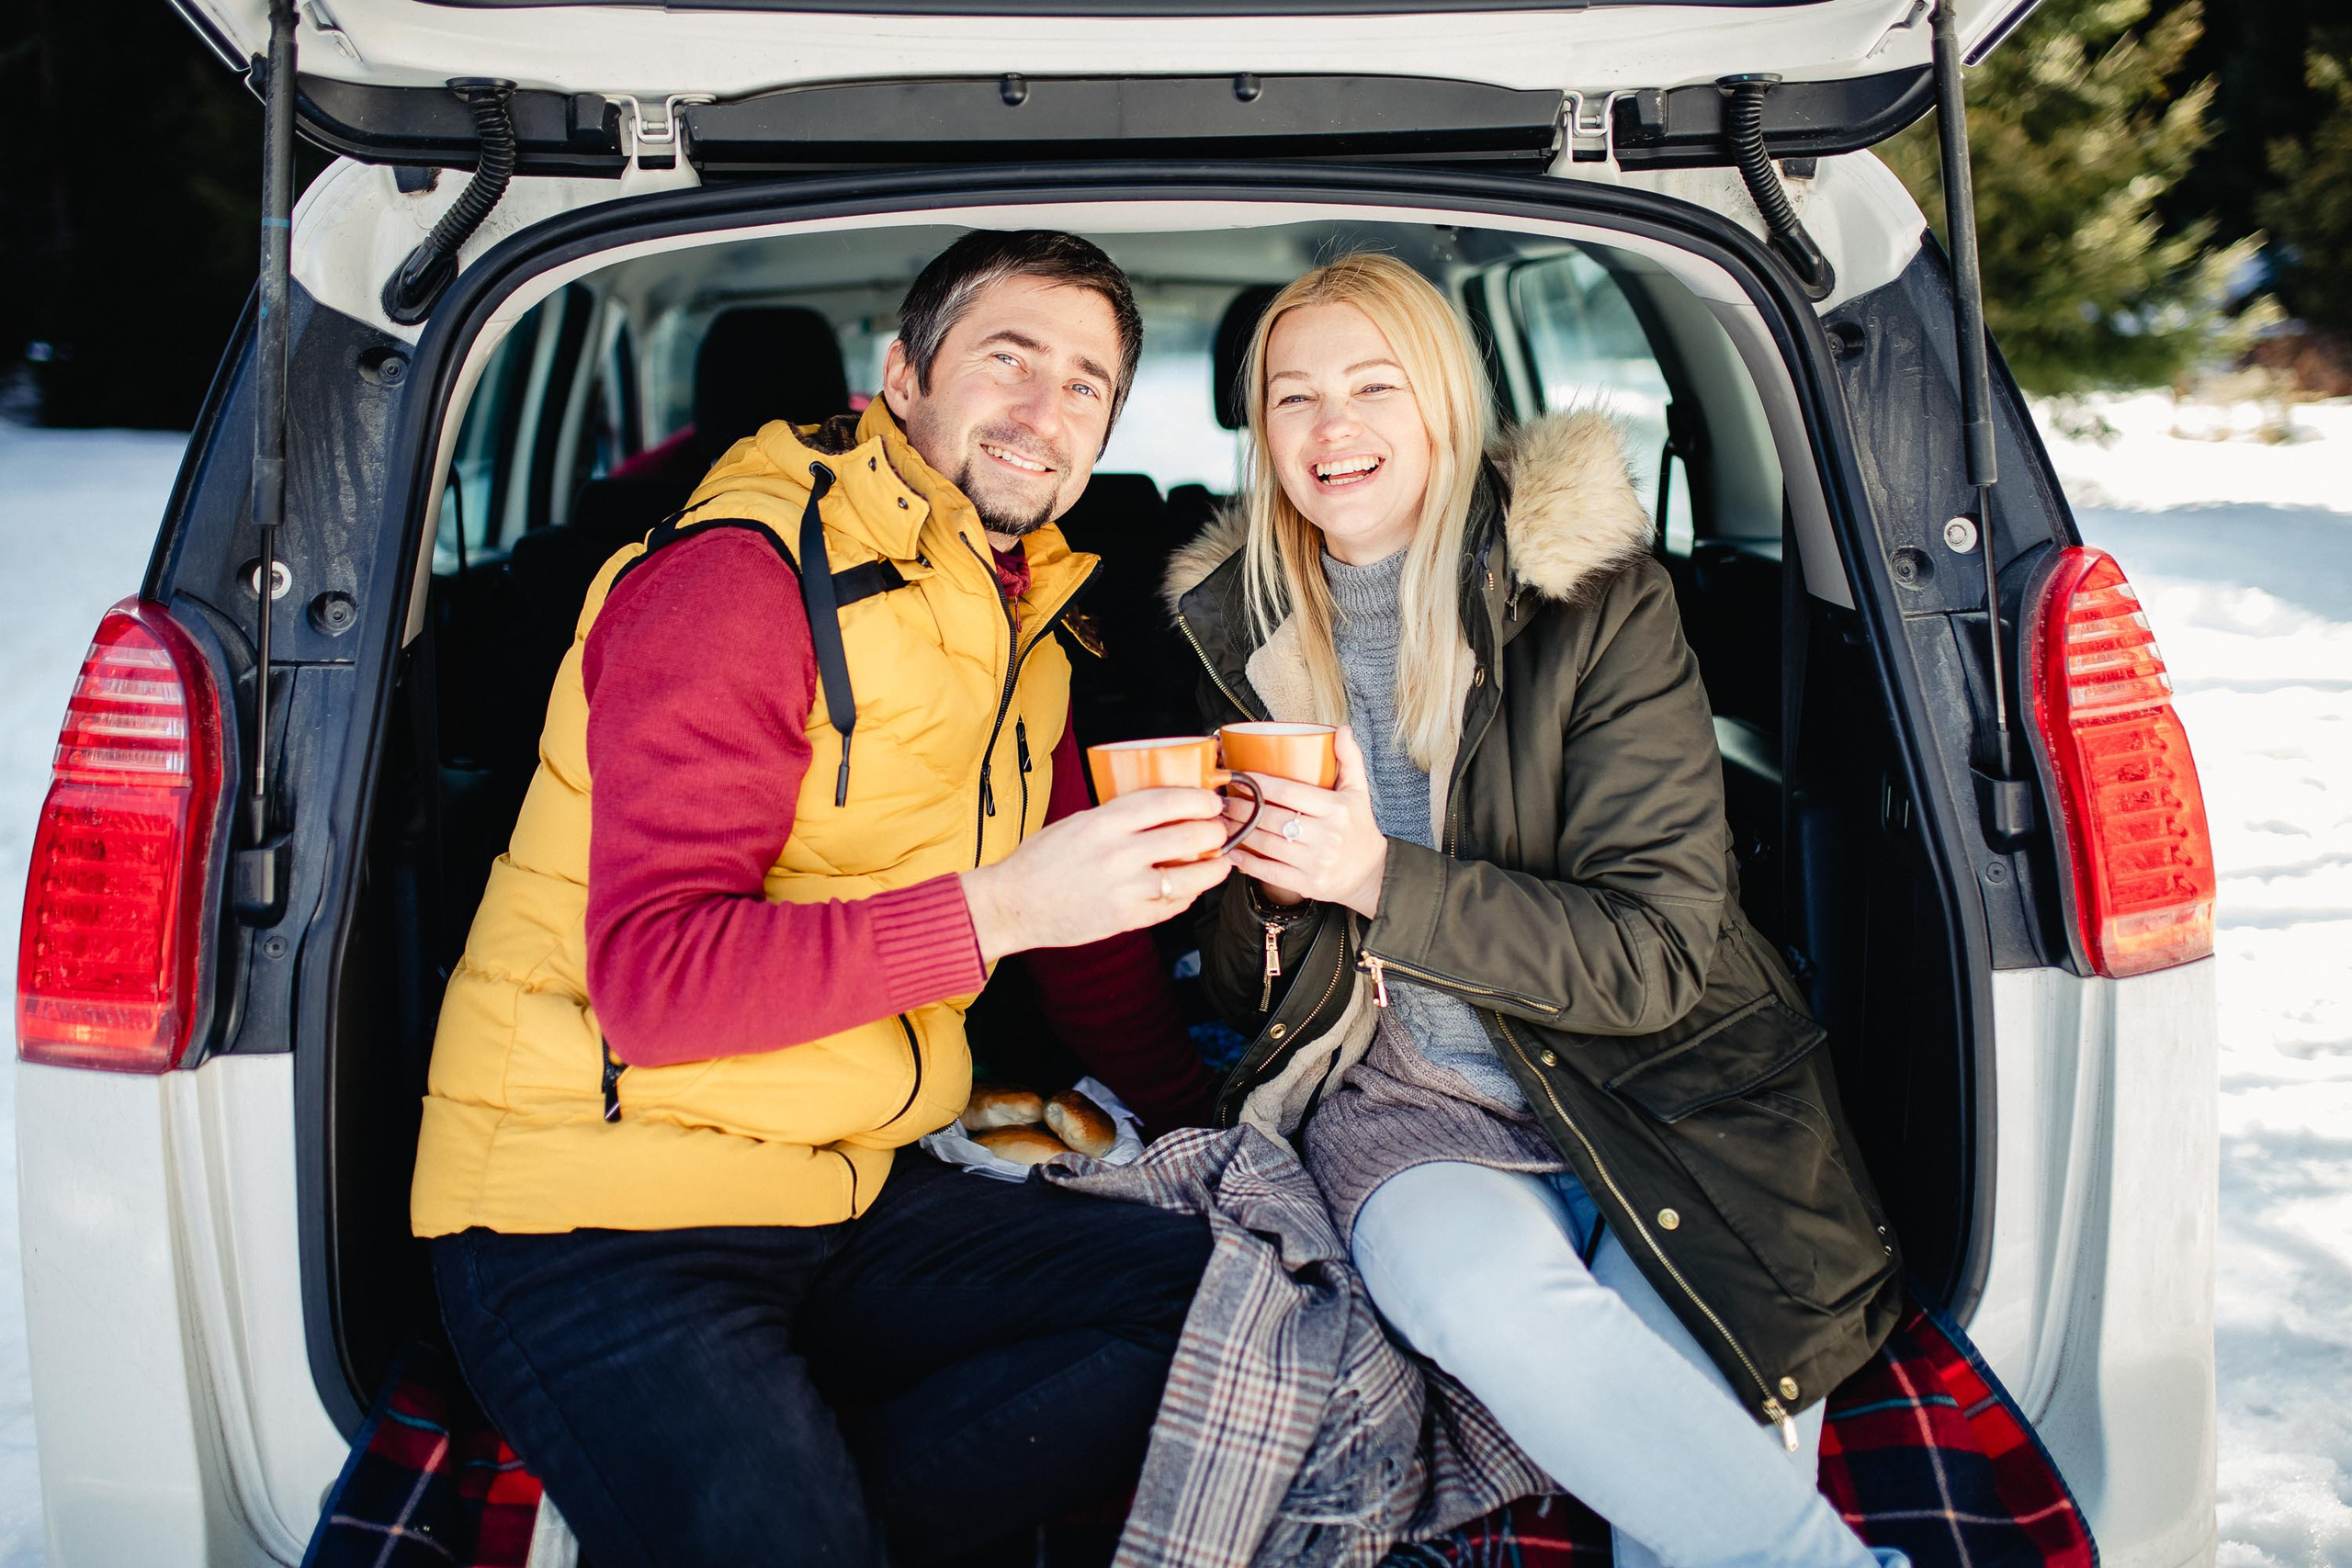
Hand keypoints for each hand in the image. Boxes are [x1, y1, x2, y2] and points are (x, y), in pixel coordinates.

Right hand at [961, 787, 1233, 963]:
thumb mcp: (1078, 822)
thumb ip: (1119, 817)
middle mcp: (1119, 854)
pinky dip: (1188, 895)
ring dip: (1214, 868)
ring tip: (1220, 862)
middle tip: (1219, 829)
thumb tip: (1162, 809)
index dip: (1199, 800)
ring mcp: (1126, 890)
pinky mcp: (1127, 918)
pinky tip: (1192, 887)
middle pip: (1190, 837)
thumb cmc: (1040, 860)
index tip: (1212, 801)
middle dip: (1215, 831)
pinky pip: (1173, 906)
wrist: (1014, 904)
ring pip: (1191, 876)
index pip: (1167, 802)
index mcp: (1105, 822)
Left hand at [1221, 726, 1388, 918]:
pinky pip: (1269, 872)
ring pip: (1267, 844)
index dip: (1260, 784)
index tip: (1240, 778)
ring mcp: (1317, 862)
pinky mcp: (1308, 884)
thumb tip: (1341, 729)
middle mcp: (1328, 836)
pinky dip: (1247, 862)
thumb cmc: (1358, 827)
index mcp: (1337, 809)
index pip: (1289, 792)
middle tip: (1223, 800)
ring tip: (1222, 822)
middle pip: (1272, 818)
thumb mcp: (1359, 792)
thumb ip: (1349, 759)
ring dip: (1239, 832)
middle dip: (1242, 808)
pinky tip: (1232, 852)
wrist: (1369, 873)